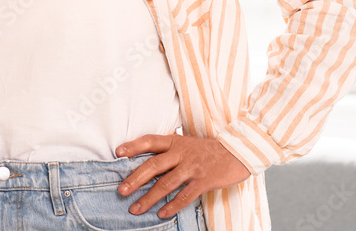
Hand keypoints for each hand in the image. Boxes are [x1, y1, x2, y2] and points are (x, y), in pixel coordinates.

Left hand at [116, 133, 251, 217]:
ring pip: (166, 184)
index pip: (150, 141)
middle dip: (135, 179)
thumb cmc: (209, 149)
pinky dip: (172, 206)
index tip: (117, 152)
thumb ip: (169, 149)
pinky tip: (161, 213)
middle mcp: (181, 153)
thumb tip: (147, 159)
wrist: (238, 151)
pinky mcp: (203, 181)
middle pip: (153, 165)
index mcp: (175, 141)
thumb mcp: (187, 142)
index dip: (133, 145)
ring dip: (149, 198)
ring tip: (136, 209)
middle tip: (121, 190)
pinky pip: (184, 196)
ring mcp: (192, 167)